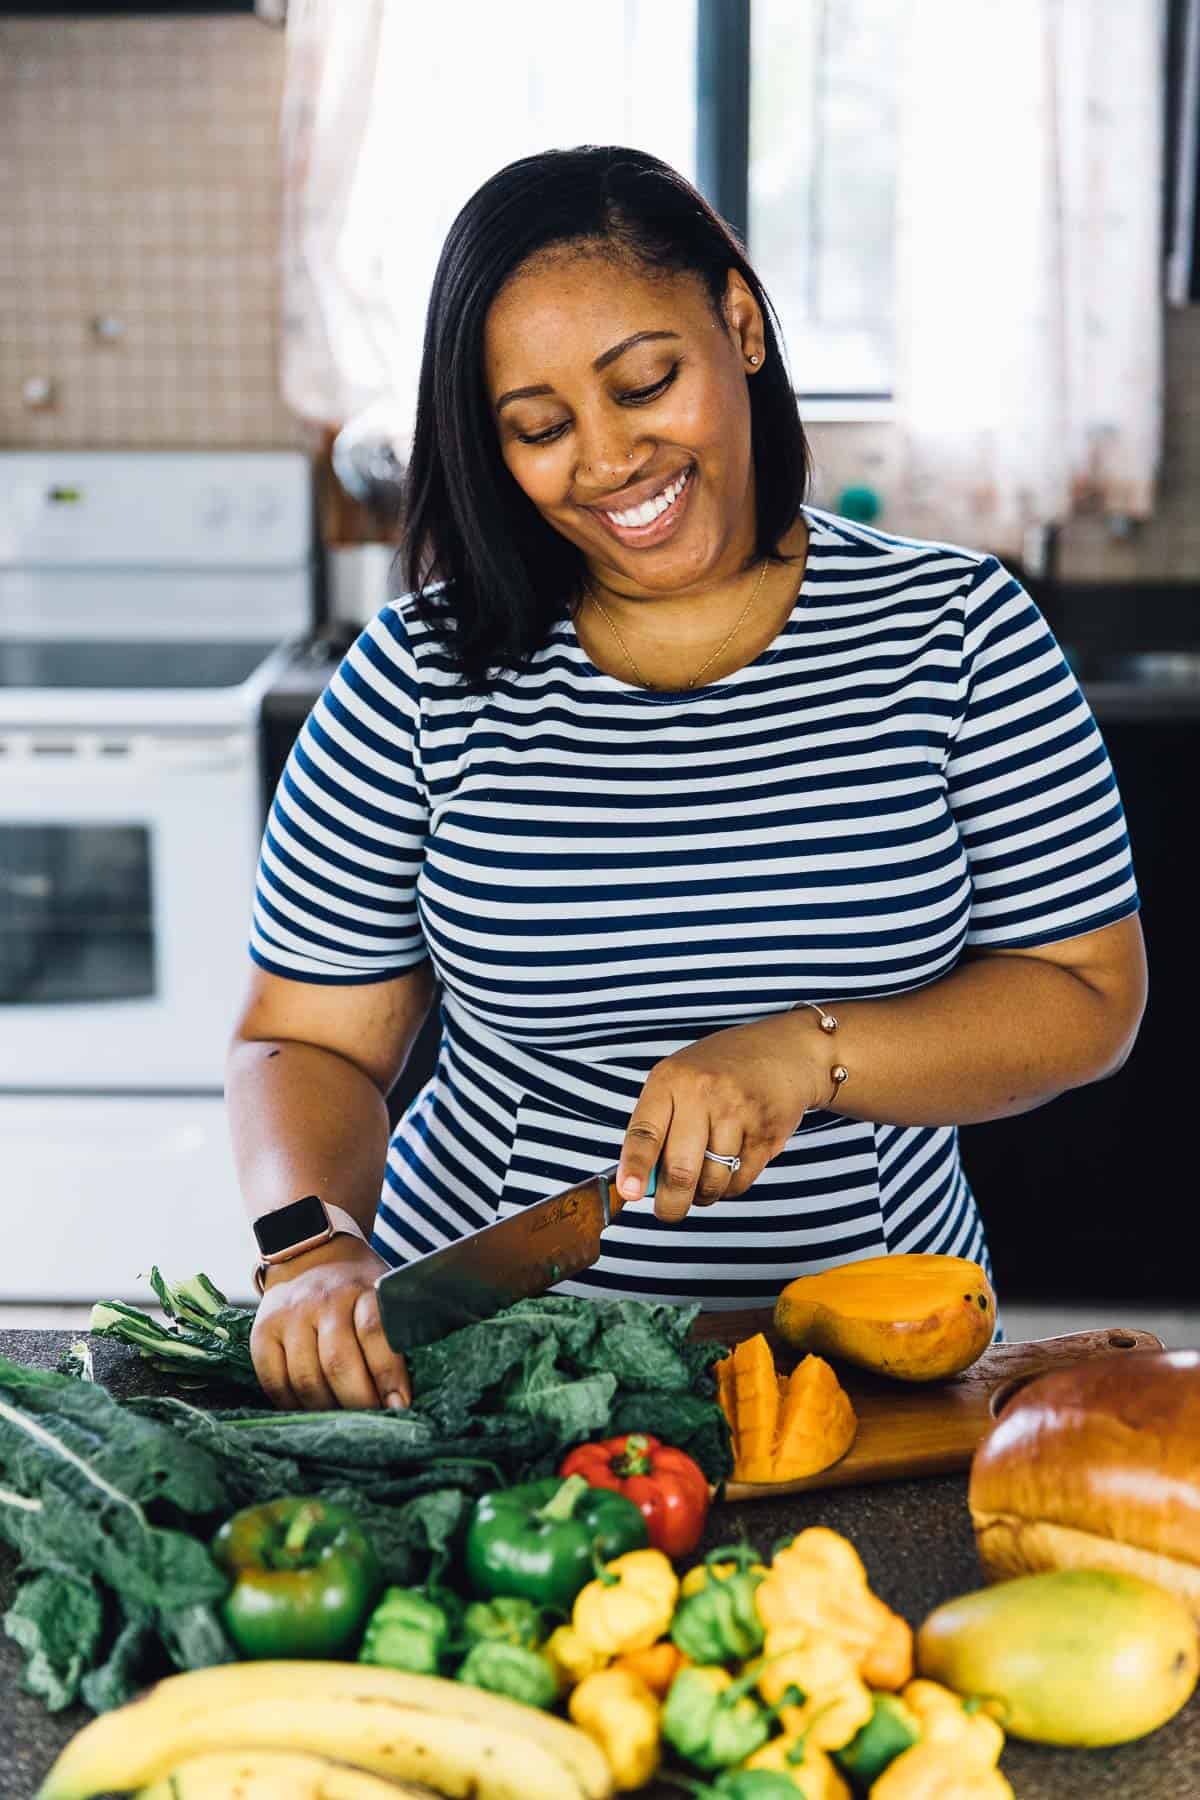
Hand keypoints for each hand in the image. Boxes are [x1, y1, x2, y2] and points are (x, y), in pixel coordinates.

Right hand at [251, 1236, 410, 1411]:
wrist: (311, 1256)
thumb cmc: (357, 1288)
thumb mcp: (385, 1294)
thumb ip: (396, 1333)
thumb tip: (403, 1395)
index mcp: (363, 1289)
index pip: (376, 1333)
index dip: (389, 1375)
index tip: (399, 1406)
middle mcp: (324, 1300)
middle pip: (338, 1362)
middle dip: (358, 1402)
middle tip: (372, 1420)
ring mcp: (290, 1315)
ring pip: (306, 1378)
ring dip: (327, 1409)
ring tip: (344, 1419)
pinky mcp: (262, 1332)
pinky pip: (274, 1382)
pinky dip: (293, 1405)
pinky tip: (311, 1409)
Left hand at [616, 1014, 829, 1222]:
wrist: (782, 1051)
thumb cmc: (719, 1072)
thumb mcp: (679, 1081)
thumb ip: (659, 1126)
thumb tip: (639, 1186)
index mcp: (670, 1080)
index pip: (645, 1133)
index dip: (634, 1168)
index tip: (629, 1193)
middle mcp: (703, 1093)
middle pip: (680, 1171)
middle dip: (671, 1204)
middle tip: (668, 1212)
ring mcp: (738, 1113)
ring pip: (712, 1182)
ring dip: (704, 1195)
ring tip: (703, 1180)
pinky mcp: (767, 1132)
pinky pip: (740, 1182)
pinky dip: (729, 1187)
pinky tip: (730, 1166)